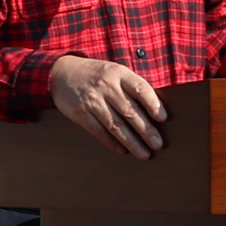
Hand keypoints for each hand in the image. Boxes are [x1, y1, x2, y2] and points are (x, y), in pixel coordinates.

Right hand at [48, 53, 170, 156]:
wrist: (62, 73)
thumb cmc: (96, 75)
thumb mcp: (114, 71)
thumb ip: (131, 86)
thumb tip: (155, 109)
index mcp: (118, 73)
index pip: (140, 88)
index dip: (153, 104)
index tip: (163, 118)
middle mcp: (106, 86)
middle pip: (130, 111)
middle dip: (146, 130)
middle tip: (158, 144)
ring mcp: (92, 100)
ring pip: (115, 125)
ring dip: (132, 142)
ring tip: (144, 154)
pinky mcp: (80, 113)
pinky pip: (99, 131)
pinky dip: (112, 143)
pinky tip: (123, 151)